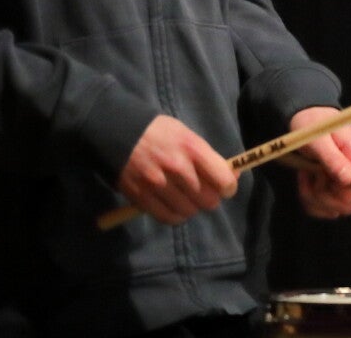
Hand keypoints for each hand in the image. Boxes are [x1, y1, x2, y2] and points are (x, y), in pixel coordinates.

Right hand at [119, 115, 236, 224]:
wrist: (119, 133)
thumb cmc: (159, 132)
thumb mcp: (188, 136)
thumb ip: (208, 157)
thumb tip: (231, 176)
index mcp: (193, 149)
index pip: (223, 180)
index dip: (228, 188)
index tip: (225, 187)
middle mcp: (178, 169)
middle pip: (208, 200)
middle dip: (210, 198)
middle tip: (203, 192)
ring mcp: (159, 185)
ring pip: (189, 211)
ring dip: (191, 207)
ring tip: (185, 198)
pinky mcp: (142, 198)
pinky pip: (168, 218)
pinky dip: (175, 216)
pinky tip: (173, 206)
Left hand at [289, 107, 350, 219]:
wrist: (306, 117)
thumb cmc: (314, 125)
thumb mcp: (319, 139)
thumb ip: (333, 158)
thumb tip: (349, 180)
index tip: (332, 184)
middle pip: (350, 202)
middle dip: (326, 196)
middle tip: (314, 176)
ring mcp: (342, 181)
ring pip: (334, 208)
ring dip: (314, 196)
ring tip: (307, 175)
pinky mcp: (330, 188)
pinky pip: (321, 207)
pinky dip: (309, 200)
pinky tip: (305, 181)